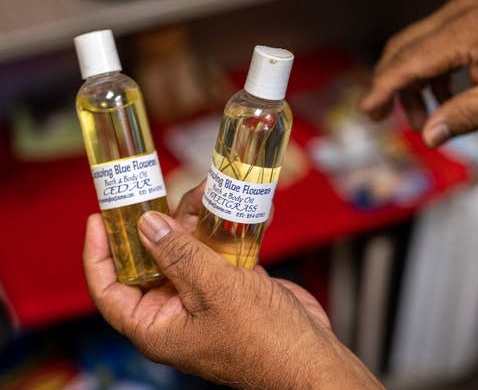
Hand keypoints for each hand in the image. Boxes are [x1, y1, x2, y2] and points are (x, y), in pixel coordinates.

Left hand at [83, 184, 381, 388]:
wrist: (310, 355)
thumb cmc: (262, 339)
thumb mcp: (214, 290)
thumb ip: (179, 254)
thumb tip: (145, 225)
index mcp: (157, 325)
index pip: (110, 289)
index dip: (100, 254)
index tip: (100, 219)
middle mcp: (176, 310)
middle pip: (152, 260)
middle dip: (160, 223)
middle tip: (161, 190)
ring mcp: (205, 296)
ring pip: (188, 250)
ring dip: (197, 220)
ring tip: (207, 189)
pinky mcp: (231, 285)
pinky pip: (219, 251)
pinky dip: (226, 229)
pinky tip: (237, 206)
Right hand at [361, 0, 477, 146]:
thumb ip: (461, 118)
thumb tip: (429, 136)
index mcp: (465, 34)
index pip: (407, 63)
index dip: (382, 89)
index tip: (366, 110)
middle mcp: (457, 16)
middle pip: (402, 50)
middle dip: (389, 86)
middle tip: (383, 117)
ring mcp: (462, 12)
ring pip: (415, 47)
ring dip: (411, 83)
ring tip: (424, 117)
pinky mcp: (469, 16)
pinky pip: (433, 43)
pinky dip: (429, 72)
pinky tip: (444, 97)